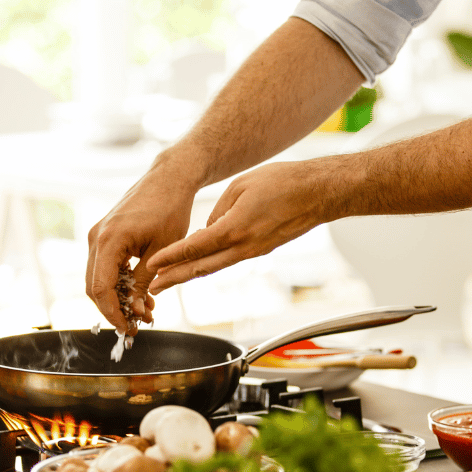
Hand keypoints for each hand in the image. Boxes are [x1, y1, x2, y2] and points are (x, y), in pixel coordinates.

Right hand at [86, 166, 197, 333]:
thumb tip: (136, 310)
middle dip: (113, 310)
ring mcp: (97, 236)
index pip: (101, 288)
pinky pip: (104, 267)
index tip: (128, 328)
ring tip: (144, 311)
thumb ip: (144, 282)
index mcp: (109, 240)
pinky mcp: (104, 236)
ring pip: (98, 279)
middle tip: (136, 325)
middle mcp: (96, 237)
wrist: (169, 179)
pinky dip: (119, 284)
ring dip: (117, 298)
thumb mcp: (162, 252)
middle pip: (94, 287)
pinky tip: (139, 294)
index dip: (112, 313)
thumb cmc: (170, 209)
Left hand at [147, 160, 321, 293]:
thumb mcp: (240, 186)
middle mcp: (242, 246)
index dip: (171, 257)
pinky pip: (228, 261)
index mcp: (234, 229)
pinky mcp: (259, 251)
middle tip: (152, 288)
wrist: (318, 193)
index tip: (152, 265)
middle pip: (200, 268)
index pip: (195, 247)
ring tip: (168, 282)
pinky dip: (208, 265)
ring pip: (213, 268)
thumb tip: (206, 230)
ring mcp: (252, 252)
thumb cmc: (283, 182)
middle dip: (173, 279)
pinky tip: (196, 266)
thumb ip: (218, 210)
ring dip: (188, 276)